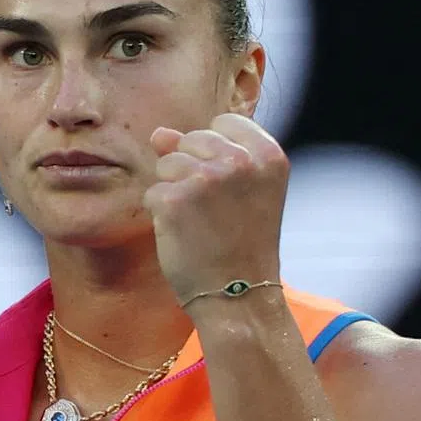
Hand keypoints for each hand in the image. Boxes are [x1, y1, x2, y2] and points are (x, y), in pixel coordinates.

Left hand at [147, 113, 289, 308]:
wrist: (238, 296)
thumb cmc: (241, 244)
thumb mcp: (241, 192)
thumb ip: (206, 153)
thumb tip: (158, 134)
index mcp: (268, 154)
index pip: (224, 123)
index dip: (215, 153)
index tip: (228, 189)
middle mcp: (240, 160)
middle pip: (192, 139)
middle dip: (192, 171)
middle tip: (214, 213)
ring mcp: (205, 178)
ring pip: (167, 163)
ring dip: (174, 192)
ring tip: (200, 224)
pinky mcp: (174, 200)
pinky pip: (152, 193)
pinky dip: (161, 215)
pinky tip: (184, 236)